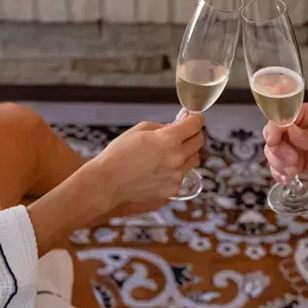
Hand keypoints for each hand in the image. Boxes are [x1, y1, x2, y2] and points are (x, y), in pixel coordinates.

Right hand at [89, 112, 203, 214]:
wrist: (109, 182)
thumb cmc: (119, 154)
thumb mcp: (139, 129)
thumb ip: (162, 127)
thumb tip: (176, 126)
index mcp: (169, 138)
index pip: (195, 124)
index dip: (195, 118)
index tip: (193, 118)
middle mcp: (177, 157)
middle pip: (199, 141)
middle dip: (193, 134)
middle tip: (183, 134)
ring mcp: (176, 175)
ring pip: (194, 159)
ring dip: (187, 153)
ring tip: (171, 153)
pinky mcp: (173, 189)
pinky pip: (183, 175)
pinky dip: (177, 170)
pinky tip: (162, 169)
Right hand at [263, 103, 307, 189]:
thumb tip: (291, 131)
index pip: (284, 117)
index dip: (275, 127)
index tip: (274, 140)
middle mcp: (299, 131)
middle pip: (274, 135)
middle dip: (278, 149)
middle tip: (293, 160)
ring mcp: (297, 149)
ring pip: (274, 153)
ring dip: (278, 163)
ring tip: (293, 171)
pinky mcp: (299, 166)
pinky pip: (281, 169)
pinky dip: (280, 174)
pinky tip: (288, 179)